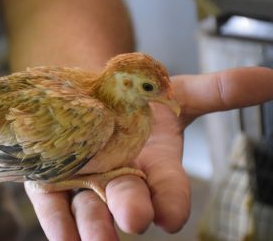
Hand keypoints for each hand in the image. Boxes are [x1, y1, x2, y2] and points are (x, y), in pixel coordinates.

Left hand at [25, 67, 272, 239]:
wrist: (93, 99)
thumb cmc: (138, 103)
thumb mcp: (177, 93)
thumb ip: (219, 91)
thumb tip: (272, 79)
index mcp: (153, 165)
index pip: (168, 186)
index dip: (172, 199)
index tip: (173, 215)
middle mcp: (121, 180)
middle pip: (127, 197)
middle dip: (131, 207)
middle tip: (135, 217)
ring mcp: (85, 184)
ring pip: (89, 210)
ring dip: (93, 225)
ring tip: (98, 238)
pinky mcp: (52, 182)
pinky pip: (53, 206)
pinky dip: (58, 222)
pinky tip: (64, 236)